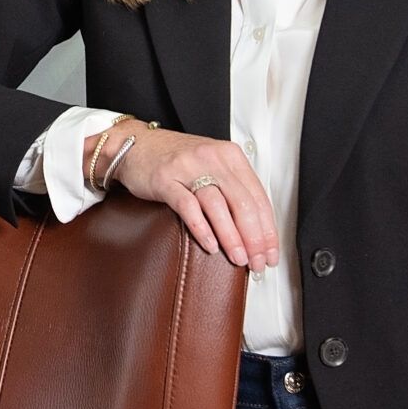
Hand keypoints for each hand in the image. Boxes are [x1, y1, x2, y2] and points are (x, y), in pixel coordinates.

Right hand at [95, 127, 279, 271]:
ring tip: (238, 258)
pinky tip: (210, 245)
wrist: (137, 145)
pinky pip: (188, 206)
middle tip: (257, 262)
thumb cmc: (176, 161)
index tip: (270, 254)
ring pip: (218, 205)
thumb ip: (233, 189)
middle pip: (242, 203)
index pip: (258, 197)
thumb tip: (256, 231)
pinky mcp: (165, 179)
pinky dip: (202, 228)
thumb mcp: (212, 166)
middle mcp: (212, 158)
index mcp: (230, 156)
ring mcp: (188, 167)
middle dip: (254, 238)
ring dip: (231, 236)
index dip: (268, 230)